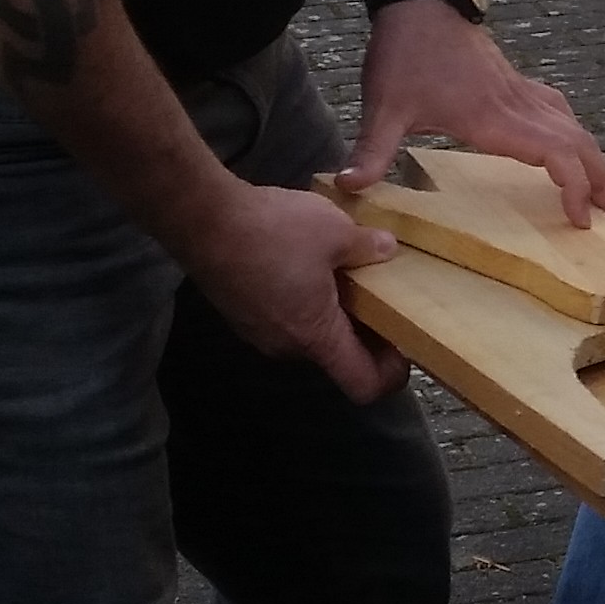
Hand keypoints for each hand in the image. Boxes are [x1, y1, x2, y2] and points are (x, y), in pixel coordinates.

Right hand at [174, 176, 405, 399]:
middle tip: (382, 293)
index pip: (362, 385)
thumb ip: (368, 247)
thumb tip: (388, 249)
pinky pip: (283, 316)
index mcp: (316, 338)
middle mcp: (286, 347)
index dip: (390, 375)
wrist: (200, 218)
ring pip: (307, 334)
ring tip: (343, 271)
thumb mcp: (336, 231)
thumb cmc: (272, 231)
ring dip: (329, 311)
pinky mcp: (239, 312)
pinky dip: (302, 300)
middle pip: (336, 356)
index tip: (404, 346)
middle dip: (362, 331)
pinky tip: (305, 262)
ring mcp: (258, 332)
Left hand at [344, 0, 604, 224]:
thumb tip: (349, 188)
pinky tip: (571, 147)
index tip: (580, 221)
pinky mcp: (517, 84)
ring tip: (602, 196)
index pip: (556, 154)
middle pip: (581, 144)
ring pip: (576, 127)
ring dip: (594, 162)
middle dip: (602, 183)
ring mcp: (522, 93)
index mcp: (495, 118)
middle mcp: (518, 106)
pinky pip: (561, 113)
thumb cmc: (405, 51)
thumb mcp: (384, 105)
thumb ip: (372, 149)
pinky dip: (575, 136)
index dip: (576, 187)